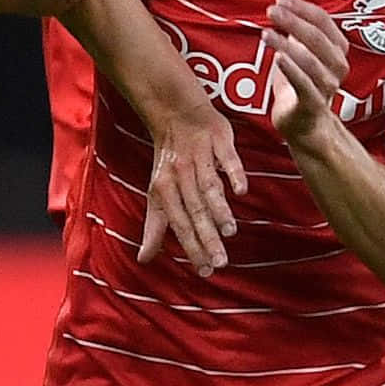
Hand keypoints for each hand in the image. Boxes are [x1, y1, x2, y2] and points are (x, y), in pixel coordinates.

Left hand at [135, 82, 244, 273]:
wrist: (176, 114)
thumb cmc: (169, 161)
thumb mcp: (157, 194)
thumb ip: (154, 228)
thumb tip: (143, 259)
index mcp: (164, 190)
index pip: (180, 224)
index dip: (192, 248)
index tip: (206, 271)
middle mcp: (181, 175)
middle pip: (195, 211)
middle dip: (207, 237)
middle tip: (221, 262)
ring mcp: (199, 157)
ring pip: (209, 187)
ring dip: (219, 209)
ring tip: (230, 232)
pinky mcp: (218, 140)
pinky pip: (226, 158)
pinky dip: (233, 173)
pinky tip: (241, 190)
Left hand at [263, 0, 353, 146]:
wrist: (305, 125)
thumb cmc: (301, 86)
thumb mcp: (300, 53)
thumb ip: (296, 33)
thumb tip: (283, 7)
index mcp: (337, 50)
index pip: (324, 21)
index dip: (302, 8)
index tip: (280, 1)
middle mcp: (337, 66)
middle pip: (317, 37)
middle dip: (293, 21)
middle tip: (272, 12)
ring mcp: (327, 86)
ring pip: (310, 59)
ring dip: (286, 43)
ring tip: (266, 33)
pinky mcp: (313, 103)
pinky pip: (304, 83)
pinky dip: (291, 69)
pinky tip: (277, 57)